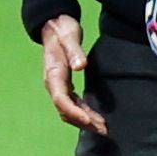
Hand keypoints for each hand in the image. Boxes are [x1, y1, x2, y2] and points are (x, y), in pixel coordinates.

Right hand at [40, 17, 106, 135]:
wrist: (54, 26)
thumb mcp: (69, 37)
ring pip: (69, 110)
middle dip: (83, 121)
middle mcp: (53, 84)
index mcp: (53, 74)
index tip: (89, 120)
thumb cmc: (62, 30)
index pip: (61, 99)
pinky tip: (96, 117)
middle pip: (65, 110)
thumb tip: (80, 66)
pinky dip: (84, 113)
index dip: (74, 112)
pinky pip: (73, 104)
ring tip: (103, 127)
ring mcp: (58, 86)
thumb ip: (75, 51)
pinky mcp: (65, 85)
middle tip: (103, 129)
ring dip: (85, 120)